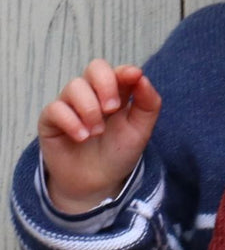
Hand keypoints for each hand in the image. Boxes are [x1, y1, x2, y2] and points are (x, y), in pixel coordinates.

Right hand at [38, 59, 161, 213]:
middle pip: (95, 67)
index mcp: (117, 92)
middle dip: (105, 84)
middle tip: (112, 109)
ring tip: (97, 132)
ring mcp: (70, 104)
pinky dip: (71, 121)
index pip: (118, 71)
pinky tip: (82, 137)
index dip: (125, 71)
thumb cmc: (119, 152)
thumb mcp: (141, 130)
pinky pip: (55, 108)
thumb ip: (148, 103)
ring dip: (89, 109)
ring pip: (74, 86)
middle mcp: (92, 93)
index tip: (133, 76)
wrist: (97, 182)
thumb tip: (142, 77)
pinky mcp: (51, 119)